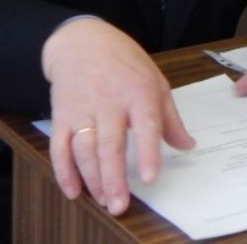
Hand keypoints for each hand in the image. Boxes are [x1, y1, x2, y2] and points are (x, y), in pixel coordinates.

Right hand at [42, 18, 194, 214]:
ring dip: (92, 179)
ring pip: (84, 150)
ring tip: (103, 200)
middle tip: (120, 205)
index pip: (146, 125)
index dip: (148, 152)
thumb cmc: (126, 63)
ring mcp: (83, 110)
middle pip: (110, 145)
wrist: (82, 42)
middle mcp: (110, 102)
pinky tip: (74, 190)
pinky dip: (63, 172)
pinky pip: (59, 148)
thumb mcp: (156, 82)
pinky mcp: (62, 116)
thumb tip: (187, 145)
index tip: (151, 178)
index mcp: (139, 92)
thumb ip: (170, 118)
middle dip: (114, 178)